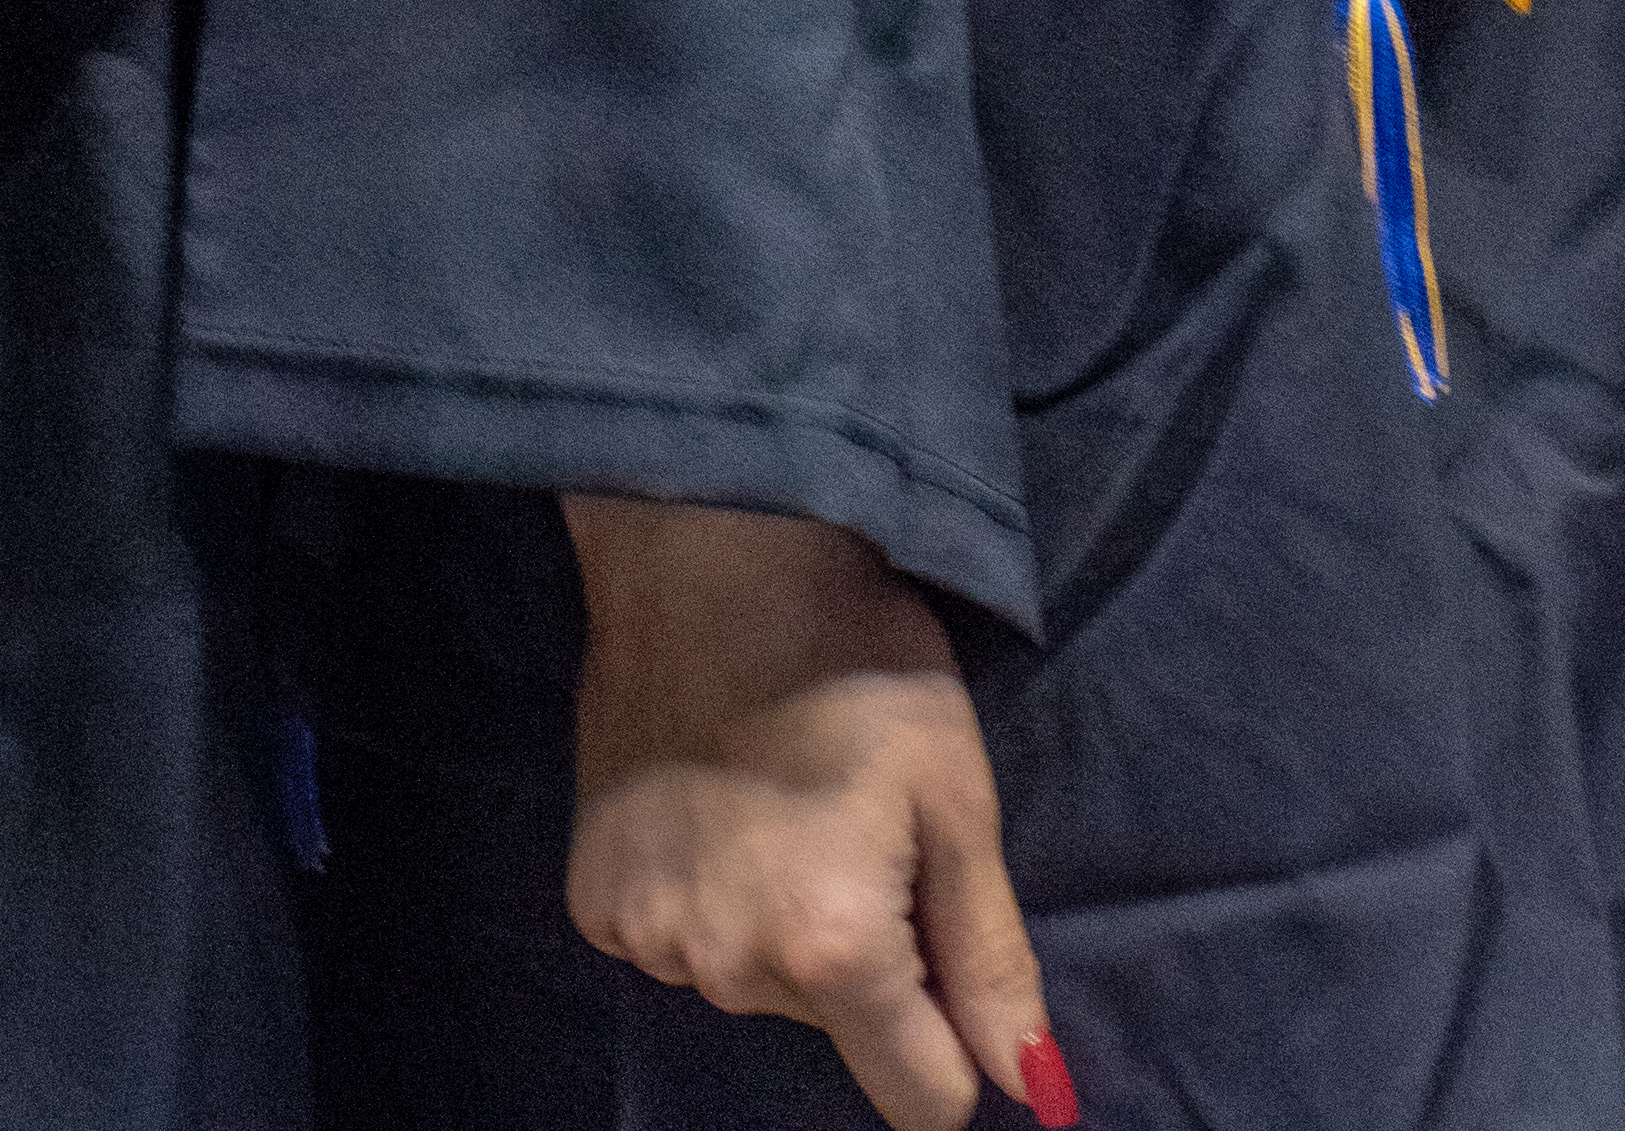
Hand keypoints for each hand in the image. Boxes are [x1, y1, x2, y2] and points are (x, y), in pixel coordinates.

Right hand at [564, 501, 1069, 1130]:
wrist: (708, 549)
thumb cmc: (856, 657)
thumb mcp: (955, 796)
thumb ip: (989, 957)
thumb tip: (1032, 1089)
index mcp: (834, 951)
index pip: (922, 1100)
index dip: (953, 1038)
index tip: (940, 943)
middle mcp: (729, 969)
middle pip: (836, 1026)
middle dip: (862, 957)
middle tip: (850, 824)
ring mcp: (647, 938)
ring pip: (754, 983)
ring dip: (778, 923)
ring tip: (777, 798)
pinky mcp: (592, 900)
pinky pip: (677, 942)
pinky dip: (703, 897)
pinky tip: (710, 805)